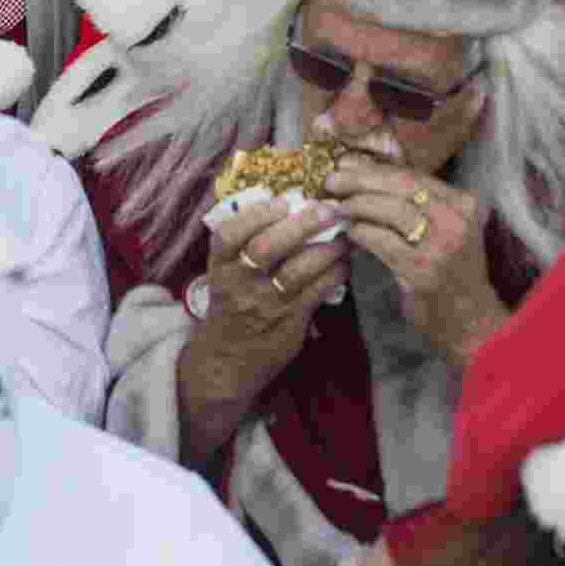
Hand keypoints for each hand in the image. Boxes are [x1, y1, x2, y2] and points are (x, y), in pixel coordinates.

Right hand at [196, 196, 348, 399]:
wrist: (226, 363)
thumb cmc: (230, 307)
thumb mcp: (224, 275)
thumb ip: (245, 245)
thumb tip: (290, 205)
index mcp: (220, 268)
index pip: (229, 235)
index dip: (255, 215)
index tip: (282, 202)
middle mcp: (239, 285)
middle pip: (266, 247)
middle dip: (300, 224)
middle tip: (327, 209)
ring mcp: (265, 306)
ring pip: (297, 270)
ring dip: (327, 249)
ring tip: (344, 237)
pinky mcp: (289, 324)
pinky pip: (317, 292)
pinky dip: (334, 274)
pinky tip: (344, 264)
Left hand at [326, 157, 505, 365]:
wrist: (471, 321)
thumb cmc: (450, 271)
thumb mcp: (444, 228)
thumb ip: (413, 203)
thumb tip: (364, 173)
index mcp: (463, 203)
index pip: (412, 175)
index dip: (374, 167)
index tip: (345, 163)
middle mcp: (458, 218)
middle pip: (401, 186)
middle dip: (361, 179)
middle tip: (332, 180)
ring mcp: (443, 244)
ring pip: (392, 210)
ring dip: (358, 204)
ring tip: (338, 206)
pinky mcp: (424, 270)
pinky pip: (383, 241)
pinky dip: (362, 232)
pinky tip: (350, 232)